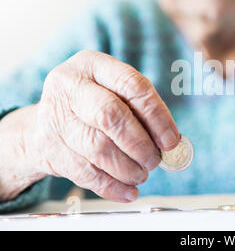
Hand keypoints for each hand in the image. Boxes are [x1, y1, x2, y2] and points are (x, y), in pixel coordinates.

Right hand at [20, 50, 179, 201]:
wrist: (42, 123)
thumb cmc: (90, 105)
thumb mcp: (113, 92)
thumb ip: (140, 110)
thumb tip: (170, 141)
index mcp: (92, 64)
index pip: (132, 85)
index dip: (157, 116)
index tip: (171, 140)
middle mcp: (69, 85)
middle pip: (111, 116)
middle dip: (140, 144)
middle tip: (155, 160)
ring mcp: (54, 116)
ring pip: (99, 148)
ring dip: (128, 168)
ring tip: (142, 174)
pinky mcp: (47, 147)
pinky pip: (85, 173)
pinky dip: (112, 186)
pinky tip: (128, 191)